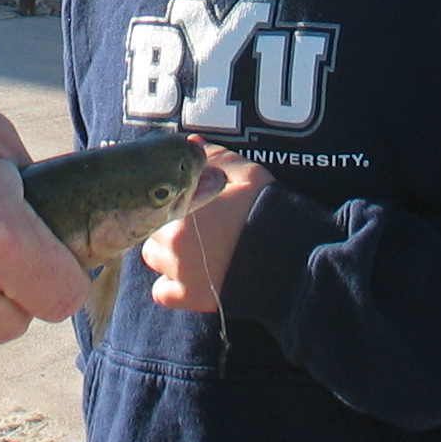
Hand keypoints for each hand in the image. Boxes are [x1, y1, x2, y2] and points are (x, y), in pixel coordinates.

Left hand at [143, 145, 271, 313]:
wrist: (290, 258)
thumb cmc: (264, 209)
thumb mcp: (243, 172)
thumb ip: (212, 157)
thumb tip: (190, 144)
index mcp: (182, 204)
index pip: (154, 196)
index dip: (167, 196)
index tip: (178, 200)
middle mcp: (173, 238)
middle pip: (150, 225)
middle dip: (166, 222)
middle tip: (192, 223)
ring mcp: (180, 270)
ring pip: (152, 257)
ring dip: (165, 253)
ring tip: (191, 248)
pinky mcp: (191, 297)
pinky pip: (161, 293)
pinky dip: (170, 285)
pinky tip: (189, 276)